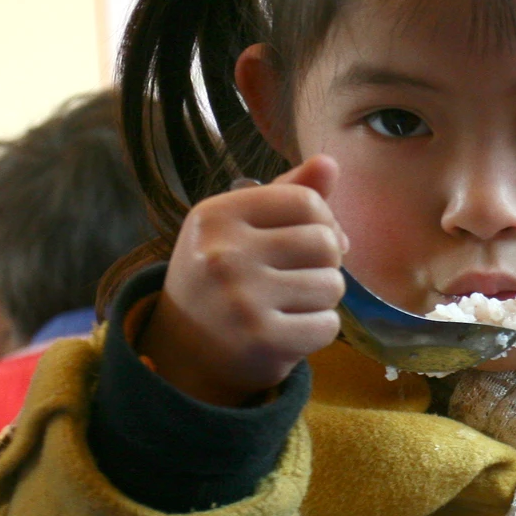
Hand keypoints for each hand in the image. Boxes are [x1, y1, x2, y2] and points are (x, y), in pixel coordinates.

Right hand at [139, 158, 348, 406]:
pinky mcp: (262, 341)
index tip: (303, 242)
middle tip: (292, 278)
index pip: (306, 201)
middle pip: (325, 242)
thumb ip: (286, 193)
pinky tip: (289, 330)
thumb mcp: (238, 228)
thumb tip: (329, 163)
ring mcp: (241, 300)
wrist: (182, 353)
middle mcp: (223, 254)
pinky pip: (328, 325)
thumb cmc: (221, 279)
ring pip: (332, 285)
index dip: (320, 222)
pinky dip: (318, 329)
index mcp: (216, 216)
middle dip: (322, 263)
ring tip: (287, 304)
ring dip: (321, 298)